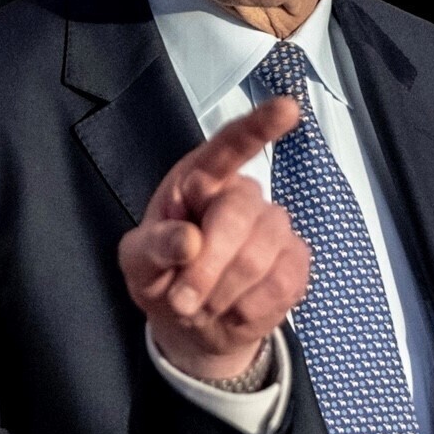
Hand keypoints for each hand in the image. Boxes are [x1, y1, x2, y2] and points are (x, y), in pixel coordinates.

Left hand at [119, 98, 311, 383]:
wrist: (194, 324)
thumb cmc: (163, 276)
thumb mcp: (138, 264)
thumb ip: (152, 248)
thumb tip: (187, 241)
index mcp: (201, 179)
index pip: (231, 144)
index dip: (259, 126)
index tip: (287, 109)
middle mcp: (242, 195)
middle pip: (240, 214)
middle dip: (207, 265)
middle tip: (181, 300)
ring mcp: (274, 228)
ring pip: (260, 255)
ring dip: (222, 293)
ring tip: (202, 306)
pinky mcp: (296, 262)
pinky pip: (282, 283)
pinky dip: (248, 308)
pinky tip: (231, 310)